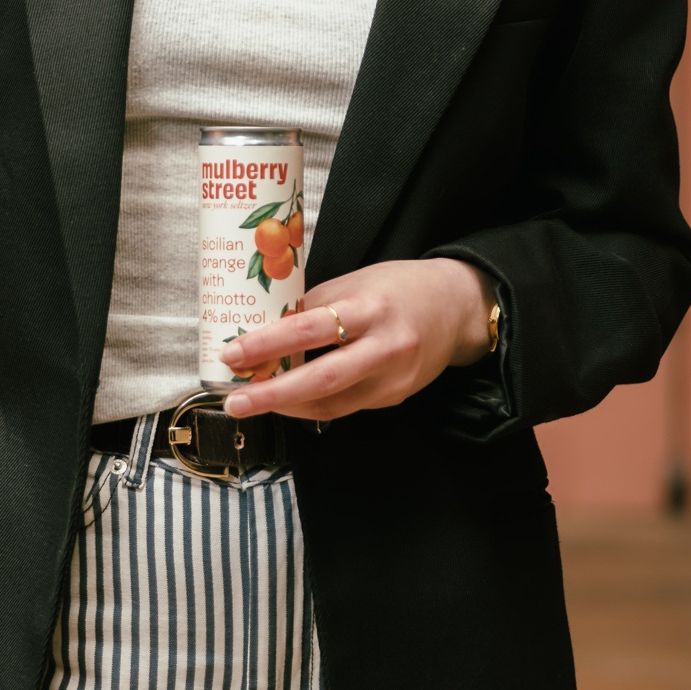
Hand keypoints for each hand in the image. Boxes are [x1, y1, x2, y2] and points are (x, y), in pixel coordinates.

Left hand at [220, 259, 494, 423]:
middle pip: (322, 378)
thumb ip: (315, 306)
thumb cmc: (399, 288)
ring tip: (251, 403)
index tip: (233, 354)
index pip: (311, 329)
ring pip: (332, 403)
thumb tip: (264, 327)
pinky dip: (312, 404)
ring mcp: (392, 379)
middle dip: (273, 394)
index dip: (269, 344)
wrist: (457, 308)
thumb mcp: (356, 283)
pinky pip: (345, 406)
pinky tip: (288, 400)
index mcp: (370, 308)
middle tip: (234, 400)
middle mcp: (385, 347)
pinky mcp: (394, 397)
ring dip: (286, 406)